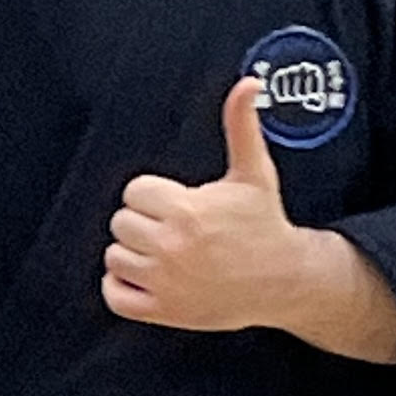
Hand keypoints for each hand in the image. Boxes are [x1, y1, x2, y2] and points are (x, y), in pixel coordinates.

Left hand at [103, 76, 304, 332]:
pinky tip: (145, 277)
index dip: (153, 196)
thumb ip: (242, 127)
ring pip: (114, 257)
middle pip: (121, 223)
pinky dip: (121, 288)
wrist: (282, 280)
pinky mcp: (161, 311)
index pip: (134, 192)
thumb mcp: (254, 174)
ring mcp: (164, 281)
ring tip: (163, 252)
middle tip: (172, 229)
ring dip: (132, 255)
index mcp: (187, 211)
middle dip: (143, 223)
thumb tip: (249, 84)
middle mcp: (171, 247)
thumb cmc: (264, 225)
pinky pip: (113, 296)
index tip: (176, 203)